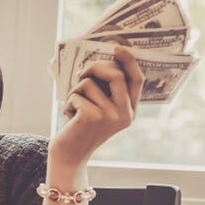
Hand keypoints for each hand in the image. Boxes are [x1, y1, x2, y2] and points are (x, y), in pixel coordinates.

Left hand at [50, 45, 143, 167]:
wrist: (69, 156)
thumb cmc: (81, 129)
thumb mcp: (99, 110)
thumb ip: (105, 91)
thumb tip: (98, 64)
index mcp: (130, 111)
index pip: (137, 80)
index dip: (129, 61)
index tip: (118, 48)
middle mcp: (124, 114)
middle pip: (115, 75)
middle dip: (95, 68)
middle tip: (81, 73)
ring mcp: (110, 116)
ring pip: (90, 84)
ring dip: (75, 92)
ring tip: (74, 109)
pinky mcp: (92, 117)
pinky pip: (76, 94)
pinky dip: (68, 103)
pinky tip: (69, 118)